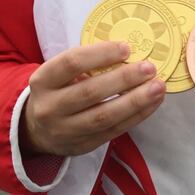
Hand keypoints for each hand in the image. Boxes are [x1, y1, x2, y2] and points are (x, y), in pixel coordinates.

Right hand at [22, 42, 165, 156]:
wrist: (36, 129)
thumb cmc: (57, 89)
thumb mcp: (59, 72)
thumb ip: (86, 63)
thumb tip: (129, 52)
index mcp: (43, 80)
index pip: (72, 63)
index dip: (101, 54)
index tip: (126, 47)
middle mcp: (50, 107)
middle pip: (90, 92)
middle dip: (124, 79)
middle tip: (149, 68)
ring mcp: (65, 130)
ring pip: (104, 116)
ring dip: (135, 101)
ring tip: (158, 87)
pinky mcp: (82, 146)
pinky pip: (114, 131)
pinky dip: (137, 116)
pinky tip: (153, 102)